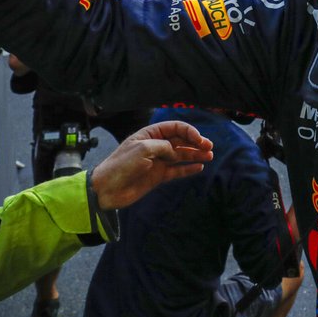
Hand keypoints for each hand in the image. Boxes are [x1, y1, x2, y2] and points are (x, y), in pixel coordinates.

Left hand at [91, 120, 213, 209]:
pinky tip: (199, 167)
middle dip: (196, 142)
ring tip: (210, 156)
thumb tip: (175, 152)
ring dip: (195, 155)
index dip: (189, 131)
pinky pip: (177, 170)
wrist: (107, 189)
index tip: (199, 139)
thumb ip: (163, 147)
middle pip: (181, 141)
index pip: (174, 128)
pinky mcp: (158, 176)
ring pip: (181, 156)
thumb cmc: (121, 165)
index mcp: (150, 134)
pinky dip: (188, 169)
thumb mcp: (143, 149)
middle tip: (209, 147)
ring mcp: (158, 161)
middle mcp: (156, 146)